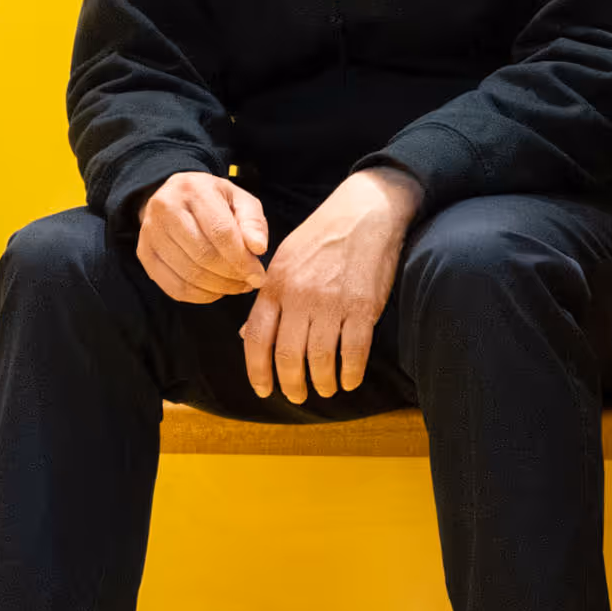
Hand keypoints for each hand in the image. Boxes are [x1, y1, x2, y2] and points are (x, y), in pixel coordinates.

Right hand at [136, 171, 271, 304]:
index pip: (220, 232)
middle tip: (250, 282)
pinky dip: (200, 295)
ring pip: (188, 274)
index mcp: (194, 190)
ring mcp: (150, 233)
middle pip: (203, 255)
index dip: (242, 259)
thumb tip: (259, 248)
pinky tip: (217, 290)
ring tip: (237, 285)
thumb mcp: (240, 200)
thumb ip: (253, 222)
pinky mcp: (144, 253)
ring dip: (219, 287)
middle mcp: (165, 209)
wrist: (174, 196)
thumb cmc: (215, 200)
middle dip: (232, 275)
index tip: (259, 275)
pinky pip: (173, 286)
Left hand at [240, 167, 420, 400]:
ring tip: (326, 390)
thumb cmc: (321, 237)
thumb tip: (247, 335)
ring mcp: (332, 302)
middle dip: (291, 383)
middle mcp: (299, 297)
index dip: (257, 371)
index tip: (263, 390)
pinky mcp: (363, 305)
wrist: (364, 213)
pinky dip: (351, 371)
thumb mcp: (283, 262)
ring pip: (320, 357)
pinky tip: (350, 380)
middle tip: (297, 396)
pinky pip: (354, 349)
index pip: (257, 338)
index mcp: (275, 286)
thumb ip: (267, 300)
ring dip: (322, 381)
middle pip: (288, 354)